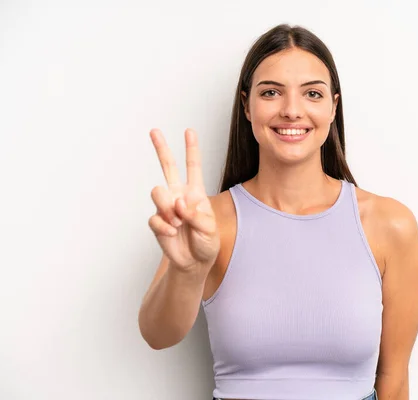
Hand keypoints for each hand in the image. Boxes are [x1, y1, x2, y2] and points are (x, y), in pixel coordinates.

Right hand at [148, 128, 219, 271]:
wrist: (194, 263)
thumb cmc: (206, 243)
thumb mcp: (209, 228)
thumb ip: (195, 214)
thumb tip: (178, 203)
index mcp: (195, 192)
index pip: (193, 167)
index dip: (191, 149)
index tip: (189, 131)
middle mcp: (179, 195)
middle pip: (168, 167)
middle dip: (161, 148)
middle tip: (154, 131)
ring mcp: (166, 208)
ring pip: (157, 192)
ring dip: (168, 208)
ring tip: (178, 223)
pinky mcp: (157, 222)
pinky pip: (155, 218)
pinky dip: (165, 227)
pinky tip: (172, 233)